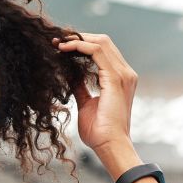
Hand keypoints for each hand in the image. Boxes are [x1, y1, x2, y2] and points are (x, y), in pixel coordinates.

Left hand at [53, 32, 137, 151]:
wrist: (109, 144)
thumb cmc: (99, 131)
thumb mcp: (86, 104)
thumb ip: (80, 87)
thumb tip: (69, 76)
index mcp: (120, 78)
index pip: (102, 51)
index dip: (82, 44)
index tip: (61, 46)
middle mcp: (125, 73)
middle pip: (103, 42)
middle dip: (78, 38)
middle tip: (57, 40)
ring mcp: (123, 74)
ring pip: (100, 42)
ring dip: (77, 39)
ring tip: (58, 43)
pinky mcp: (116, 78)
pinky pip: (97, 51)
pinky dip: (80, 46)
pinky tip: (65, 49)